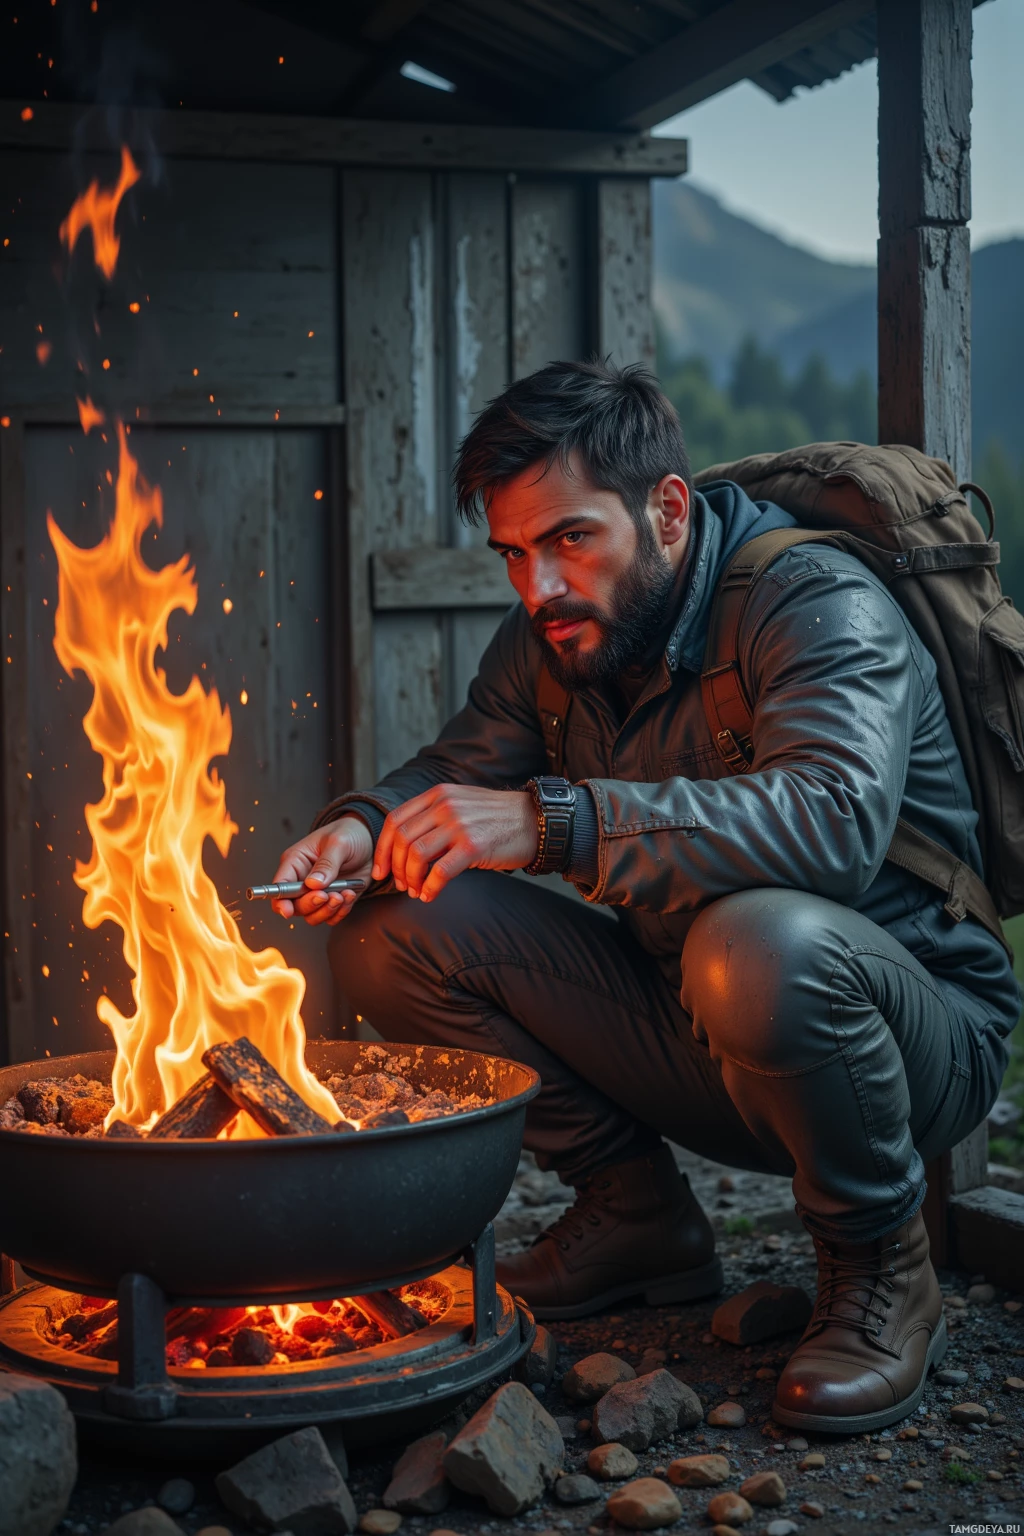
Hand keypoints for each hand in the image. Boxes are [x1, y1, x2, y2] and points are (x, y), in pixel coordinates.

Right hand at [270, 815, 373, 926]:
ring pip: (312, 916)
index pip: (280, 885)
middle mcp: (303, 880)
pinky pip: (331, 917)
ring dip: (327, 910)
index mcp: (296, 862)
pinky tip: (349, 895)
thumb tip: (313, 883)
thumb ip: (326, 863)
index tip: (288, 910)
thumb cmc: (348, 834)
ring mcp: (318, 893)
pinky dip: (341, 912)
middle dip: (311, 904)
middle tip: (326, 895)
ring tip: (342, 894)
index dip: (280, 901)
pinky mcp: (333, 901)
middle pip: (295, 906)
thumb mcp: (339, 842)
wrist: (369, 840)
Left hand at [374, 785, 538, 902]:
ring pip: (416, 856)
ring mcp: (459, 825)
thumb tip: (406, 847)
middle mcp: (445, 806)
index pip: (396, 821)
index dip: (383, 849)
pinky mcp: (474, 846)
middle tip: (401, 885)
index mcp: (437, 795)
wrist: (534, 820)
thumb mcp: (461, 804)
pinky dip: (430, 888)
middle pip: (402, 840)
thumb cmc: (497, 818)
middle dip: (396, 868)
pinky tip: (431, 895)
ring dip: (411, 879)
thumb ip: (434, 817)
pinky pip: (440, 871)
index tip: (381, 870)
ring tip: (416, 891)